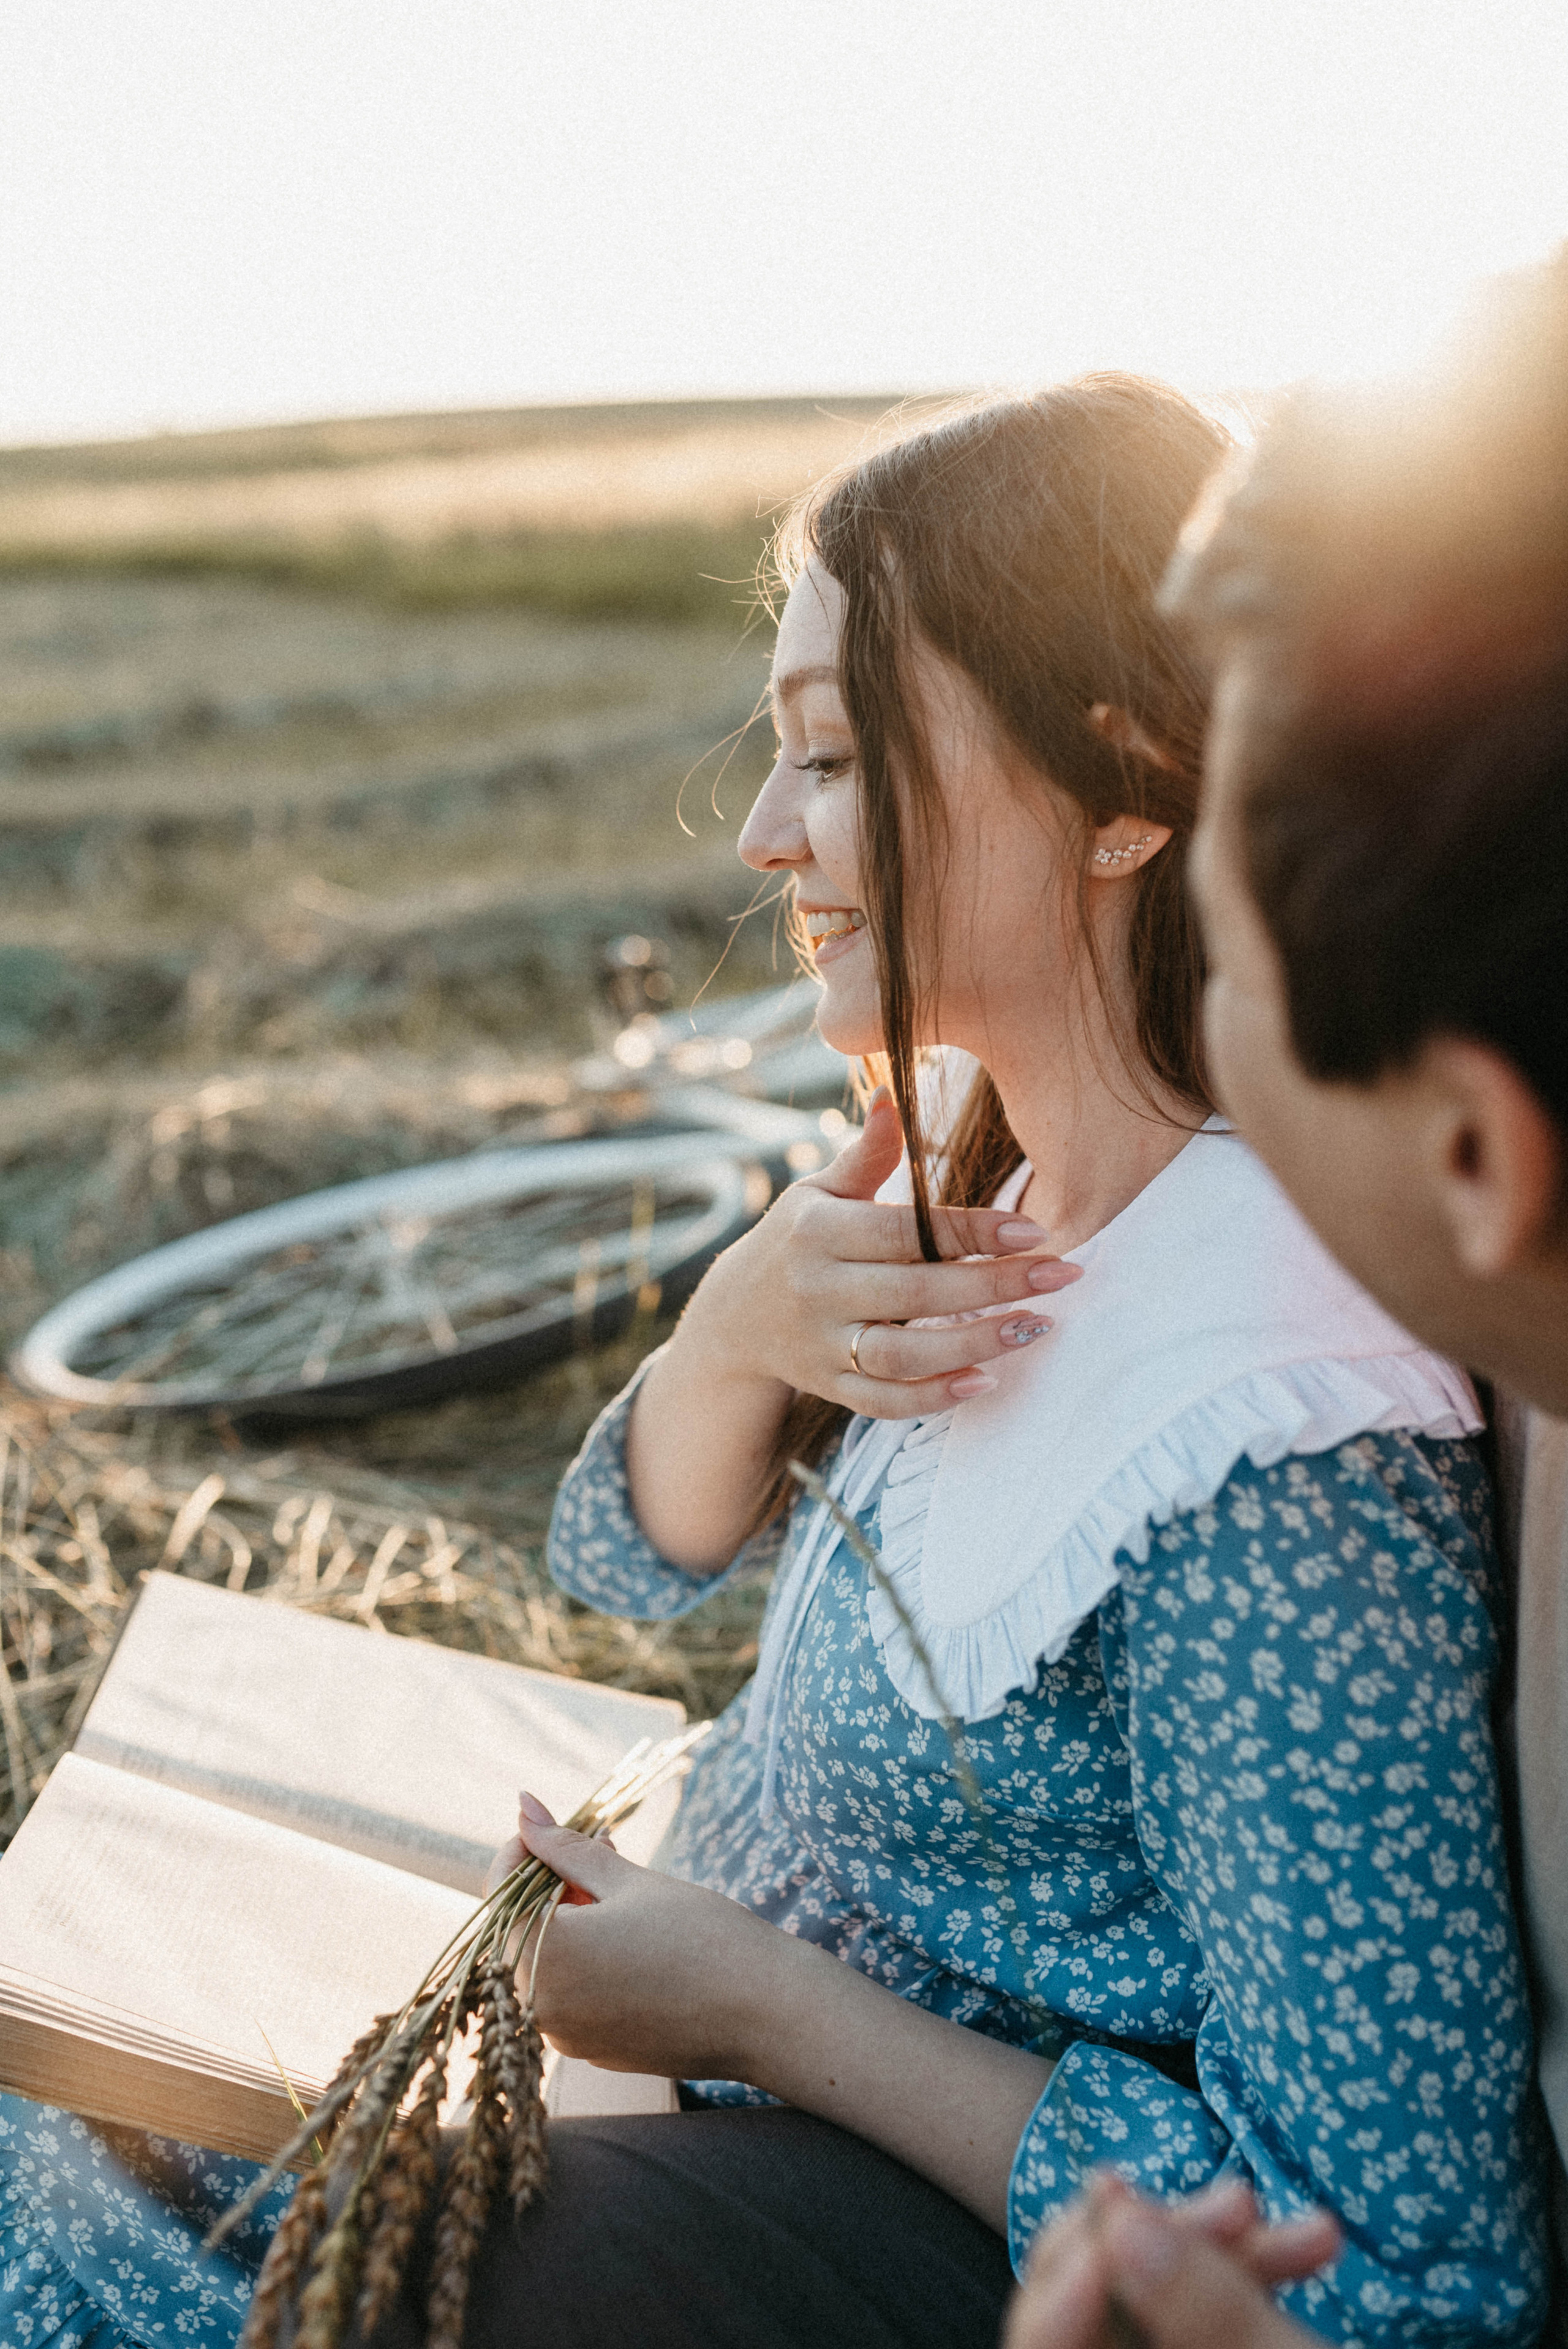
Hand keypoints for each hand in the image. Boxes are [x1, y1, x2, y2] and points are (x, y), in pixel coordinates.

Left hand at [498, 1793, 795, 2079]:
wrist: (767, 2013)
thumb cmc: (700, 1936)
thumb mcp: (629, 1881)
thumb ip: (567, 1848)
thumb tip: (524, 1806)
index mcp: (540, 1960)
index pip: (501, 1891)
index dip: (526, 1850)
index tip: (561, 1829)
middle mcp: (540, 2009)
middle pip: (523, 1929)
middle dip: (554, 1884)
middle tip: (600, 1849)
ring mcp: (567, 2038)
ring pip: (550, 1963)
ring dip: (573, 1919)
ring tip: (622, 1888)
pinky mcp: (596, 2052)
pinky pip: (574, 1995)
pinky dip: (590, 1960)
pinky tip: (633, 1936)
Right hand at [682, 1088, 1081, 1418]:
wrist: (734, 1319)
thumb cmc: (797, 1240)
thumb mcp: (819, 1192)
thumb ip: (866, 1154)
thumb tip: (891, 1093)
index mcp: (818, 1232)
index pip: (906, 1232)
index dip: (971, 1232)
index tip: (1034, 1231)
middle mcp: (817, 1290)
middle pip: (915, 1293)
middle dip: (995, 1286)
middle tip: (1061, 1275)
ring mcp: (821, 1345)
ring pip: (902, 1355)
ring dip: (974, 1344)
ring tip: (1037, 1327)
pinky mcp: (828, 1386)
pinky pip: (883, 1401)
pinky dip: (933, 1397)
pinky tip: (986, 1381)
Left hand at [1005, 2170, 1340, 2348]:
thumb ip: (1210, 2321)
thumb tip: (1122, 2222)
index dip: (1060, 2284)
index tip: (1114, 2202)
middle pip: (1091, 2315)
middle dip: (1163, 2241)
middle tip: (1245, 2202)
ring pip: (1149, 2303)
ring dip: (1226, 2252)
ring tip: (1314, 2232)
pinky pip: (1189, 2318)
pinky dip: (1244, 2279)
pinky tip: (1312, 2248)